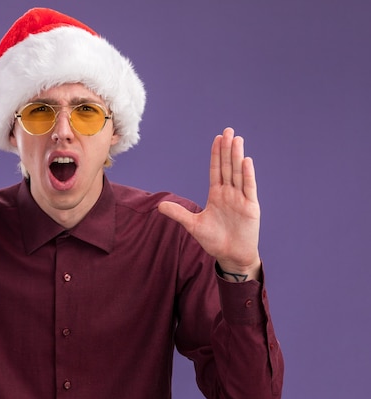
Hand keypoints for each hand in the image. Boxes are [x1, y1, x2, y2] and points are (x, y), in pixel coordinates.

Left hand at [157, 127, 260, 280]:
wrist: (230, 255)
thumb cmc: (214, 240)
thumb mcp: (193, 225)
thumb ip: (178, 214)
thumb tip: (159, 205)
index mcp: (216, 195)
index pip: (216, 170)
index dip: (216, 155)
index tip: (217, 139)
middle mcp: (229, 193)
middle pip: (227, 167)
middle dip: (227, 149)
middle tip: (228, 130)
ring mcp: (240, 199)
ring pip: (238, 173)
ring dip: (237, 156)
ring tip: (237, 139)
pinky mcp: (250, 207)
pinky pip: (248, 188)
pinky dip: (247, 175)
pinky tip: (246, 161)